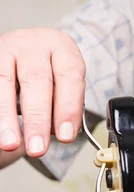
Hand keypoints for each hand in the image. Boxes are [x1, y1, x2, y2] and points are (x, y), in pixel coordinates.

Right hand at [0, 28, 85, 156]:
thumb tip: (57, 133)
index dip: (68, 107)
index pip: (69, 76)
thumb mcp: (63, 83)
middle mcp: (33, 44)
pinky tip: (0, 131)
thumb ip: (63, 105)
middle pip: (36, 81)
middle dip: (37, 118)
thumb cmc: (48, 73)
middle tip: (38, 148)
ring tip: (11, 144)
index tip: (66, 136)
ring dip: (7, 118)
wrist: (21, 54)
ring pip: (4, 83)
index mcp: (61, 47)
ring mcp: (5, 48)